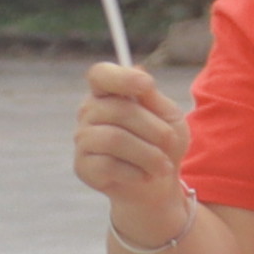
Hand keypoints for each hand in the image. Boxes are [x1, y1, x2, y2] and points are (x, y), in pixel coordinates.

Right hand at [72, 55, 184, 216]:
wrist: (158, 183)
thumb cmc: (163, 143)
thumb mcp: (168, 116)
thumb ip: (152, 97)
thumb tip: (138, 70)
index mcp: (109, 94)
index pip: (101, 74)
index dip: (121, 77)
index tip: (147, 85)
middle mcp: (89, 112)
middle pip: (119, 111)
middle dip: (156, 130)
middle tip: (171, 144)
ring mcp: (82, 139)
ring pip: (115, 139)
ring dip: (150, 155)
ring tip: (163, 165)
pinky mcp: (83, 166)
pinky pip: (109, 165)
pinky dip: (137, 172)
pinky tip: (143, 175)